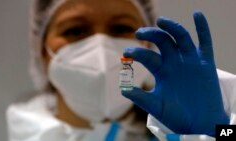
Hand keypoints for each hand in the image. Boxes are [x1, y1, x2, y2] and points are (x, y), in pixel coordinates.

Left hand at [122, 11, 228, 135]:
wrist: (198, 124)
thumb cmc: (176, 116)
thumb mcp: (156, 108)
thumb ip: (141, 98)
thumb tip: (123, 89)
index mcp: (161, 71)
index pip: (148, 56)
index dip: (137, 52)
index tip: (127, 53)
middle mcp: (174, 62)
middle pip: (163, 40)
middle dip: (151, 34)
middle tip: (139, 32)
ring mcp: (189, 61)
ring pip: (181, 38)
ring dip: (172, 27)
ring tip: (161, 21)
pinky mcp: (205, 63)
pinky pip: (205, 42)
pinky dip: (202, 28)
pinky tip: (197, 15)